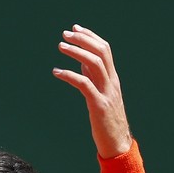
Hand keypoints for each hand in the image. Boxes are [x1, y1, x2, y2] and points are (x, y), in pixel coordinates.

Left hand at [53, 24, 131, 158]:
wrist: (117, 144)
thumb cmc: (106, 121)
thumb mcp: (100, 96)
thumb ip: (94, 79)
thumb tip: (82, 64)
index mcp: (113, 79)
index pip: (105, 50)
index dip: (90, 37)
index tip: (75, 28)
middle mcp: (112, 82)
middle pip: (101, 51)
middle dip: (83, 39)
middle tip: (65, 34)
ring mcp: (107, 93)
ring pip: (94, 64)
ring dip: (76, 52)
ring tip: (61, 46)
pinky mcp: (99, 105)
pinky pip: (84, 84)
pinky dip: (70, 75)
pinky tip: (56, 72)